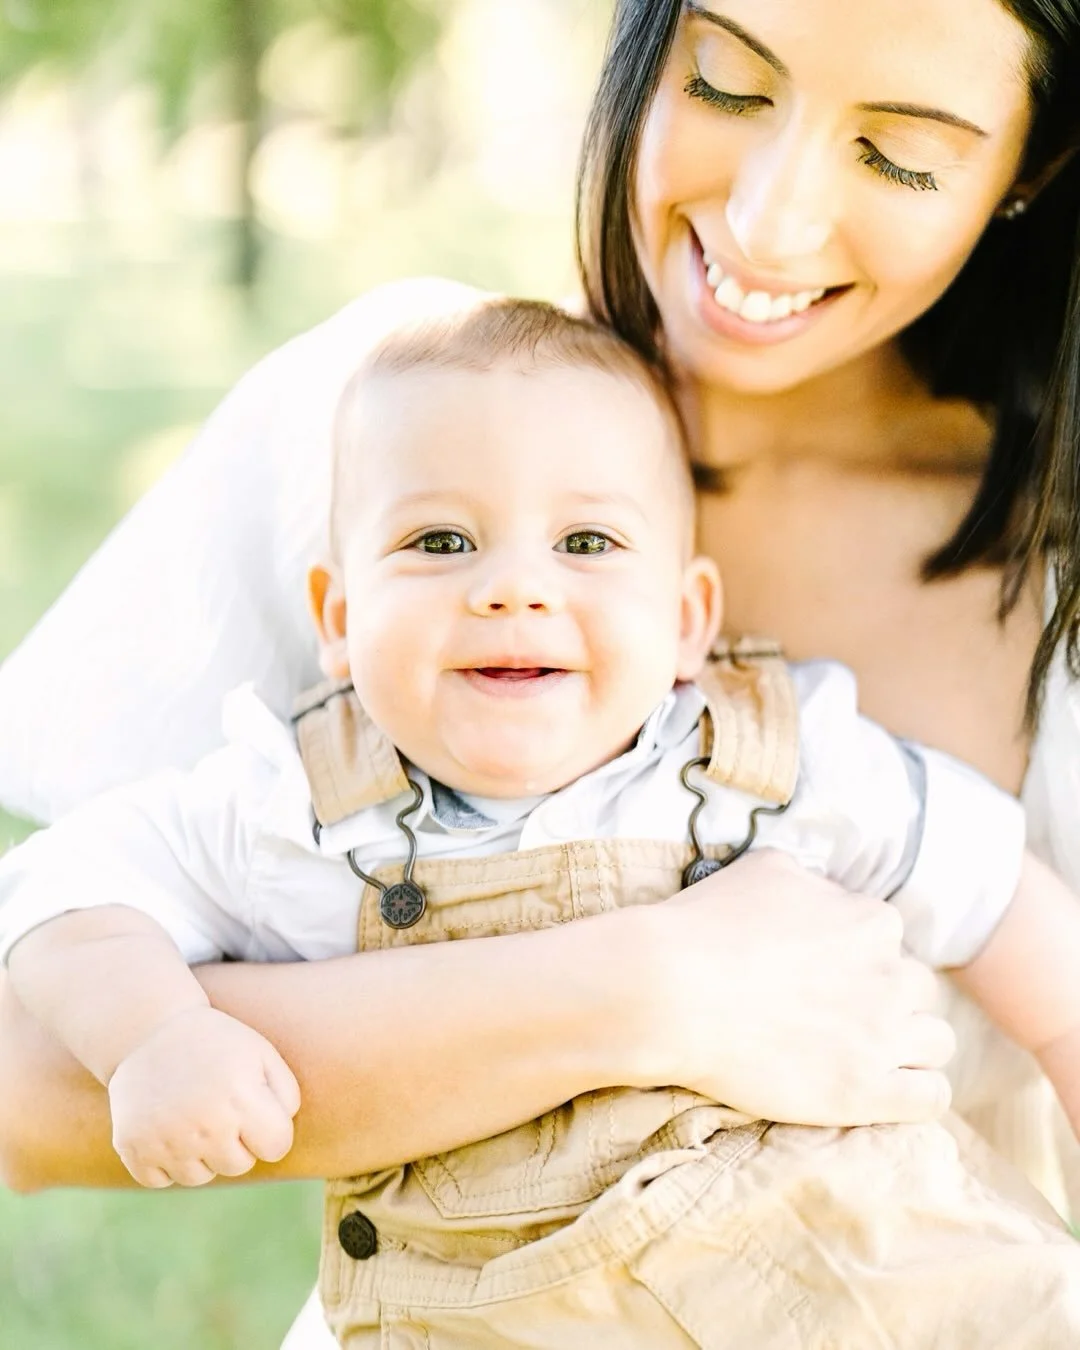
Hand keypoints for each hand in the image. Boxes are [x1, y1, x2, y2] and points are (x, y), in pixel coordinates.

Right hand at [108, 1007, 300, 1187]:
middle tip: (219, 1106)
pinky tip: (165, 1124)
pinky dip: (165, 1160)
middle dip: (237, 1142)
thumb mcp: (260, 1053)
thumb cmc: (216, 1044)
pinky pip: (162, 1179)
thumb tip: (281, 1139)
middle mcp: (203, 1123)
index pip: (277, 1147)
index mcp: (240, 1096)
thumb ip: (286, 1095)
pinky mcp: (132, 1149)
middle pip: (239, 1165)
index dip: (271, 1131)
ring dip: (201, 1153)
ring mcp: (165, 1139)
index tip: (257, 1112)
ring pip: (201, 1177)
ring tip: (191, 1112)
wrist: (147, 1030)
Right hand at [629, 850, 954, 1125]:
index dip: (856, 958)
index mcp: (872, 921)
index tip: (822, 973)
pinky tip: (881, 1091)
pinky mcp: (868, 1093)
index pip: (888, 940)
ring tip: (860, 1053)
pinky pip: (931, 1096)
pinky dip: (914, 1093)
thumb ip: (814, 882)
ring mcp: (884, 1036)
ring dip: (907, 1046)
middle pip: (918, 990)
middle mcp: (891, 975)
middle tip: (836, 1014)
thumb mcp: (767, 869)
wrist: (671, 991)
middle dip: (886, 1000)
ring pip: (936, 1042)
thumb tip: (825, 893)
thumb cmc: (707, 925)